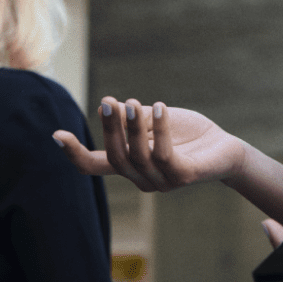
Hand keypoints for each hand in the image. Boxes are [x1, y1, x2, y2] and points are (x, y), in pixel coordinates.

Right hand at [53, 96, 245, 192]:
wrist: (226, 147)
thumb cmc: (187, 133)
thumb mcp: (156, 119)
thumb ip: (134, 117)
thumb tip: (110, 106)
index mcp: (130, 165)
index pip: (95, 166)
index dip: (74, 154)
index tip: (56, 134)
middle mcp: (142, 179)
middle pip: (115, 158)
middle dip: (109, 129)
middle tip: (110, 101)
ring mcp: (162, 182)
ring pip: (138, 157)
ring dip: (133, 128)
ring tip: (133, 103)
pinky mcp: (183, 177)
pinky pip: (164, 156)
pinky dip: (160, 130)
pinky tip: (161, 107)